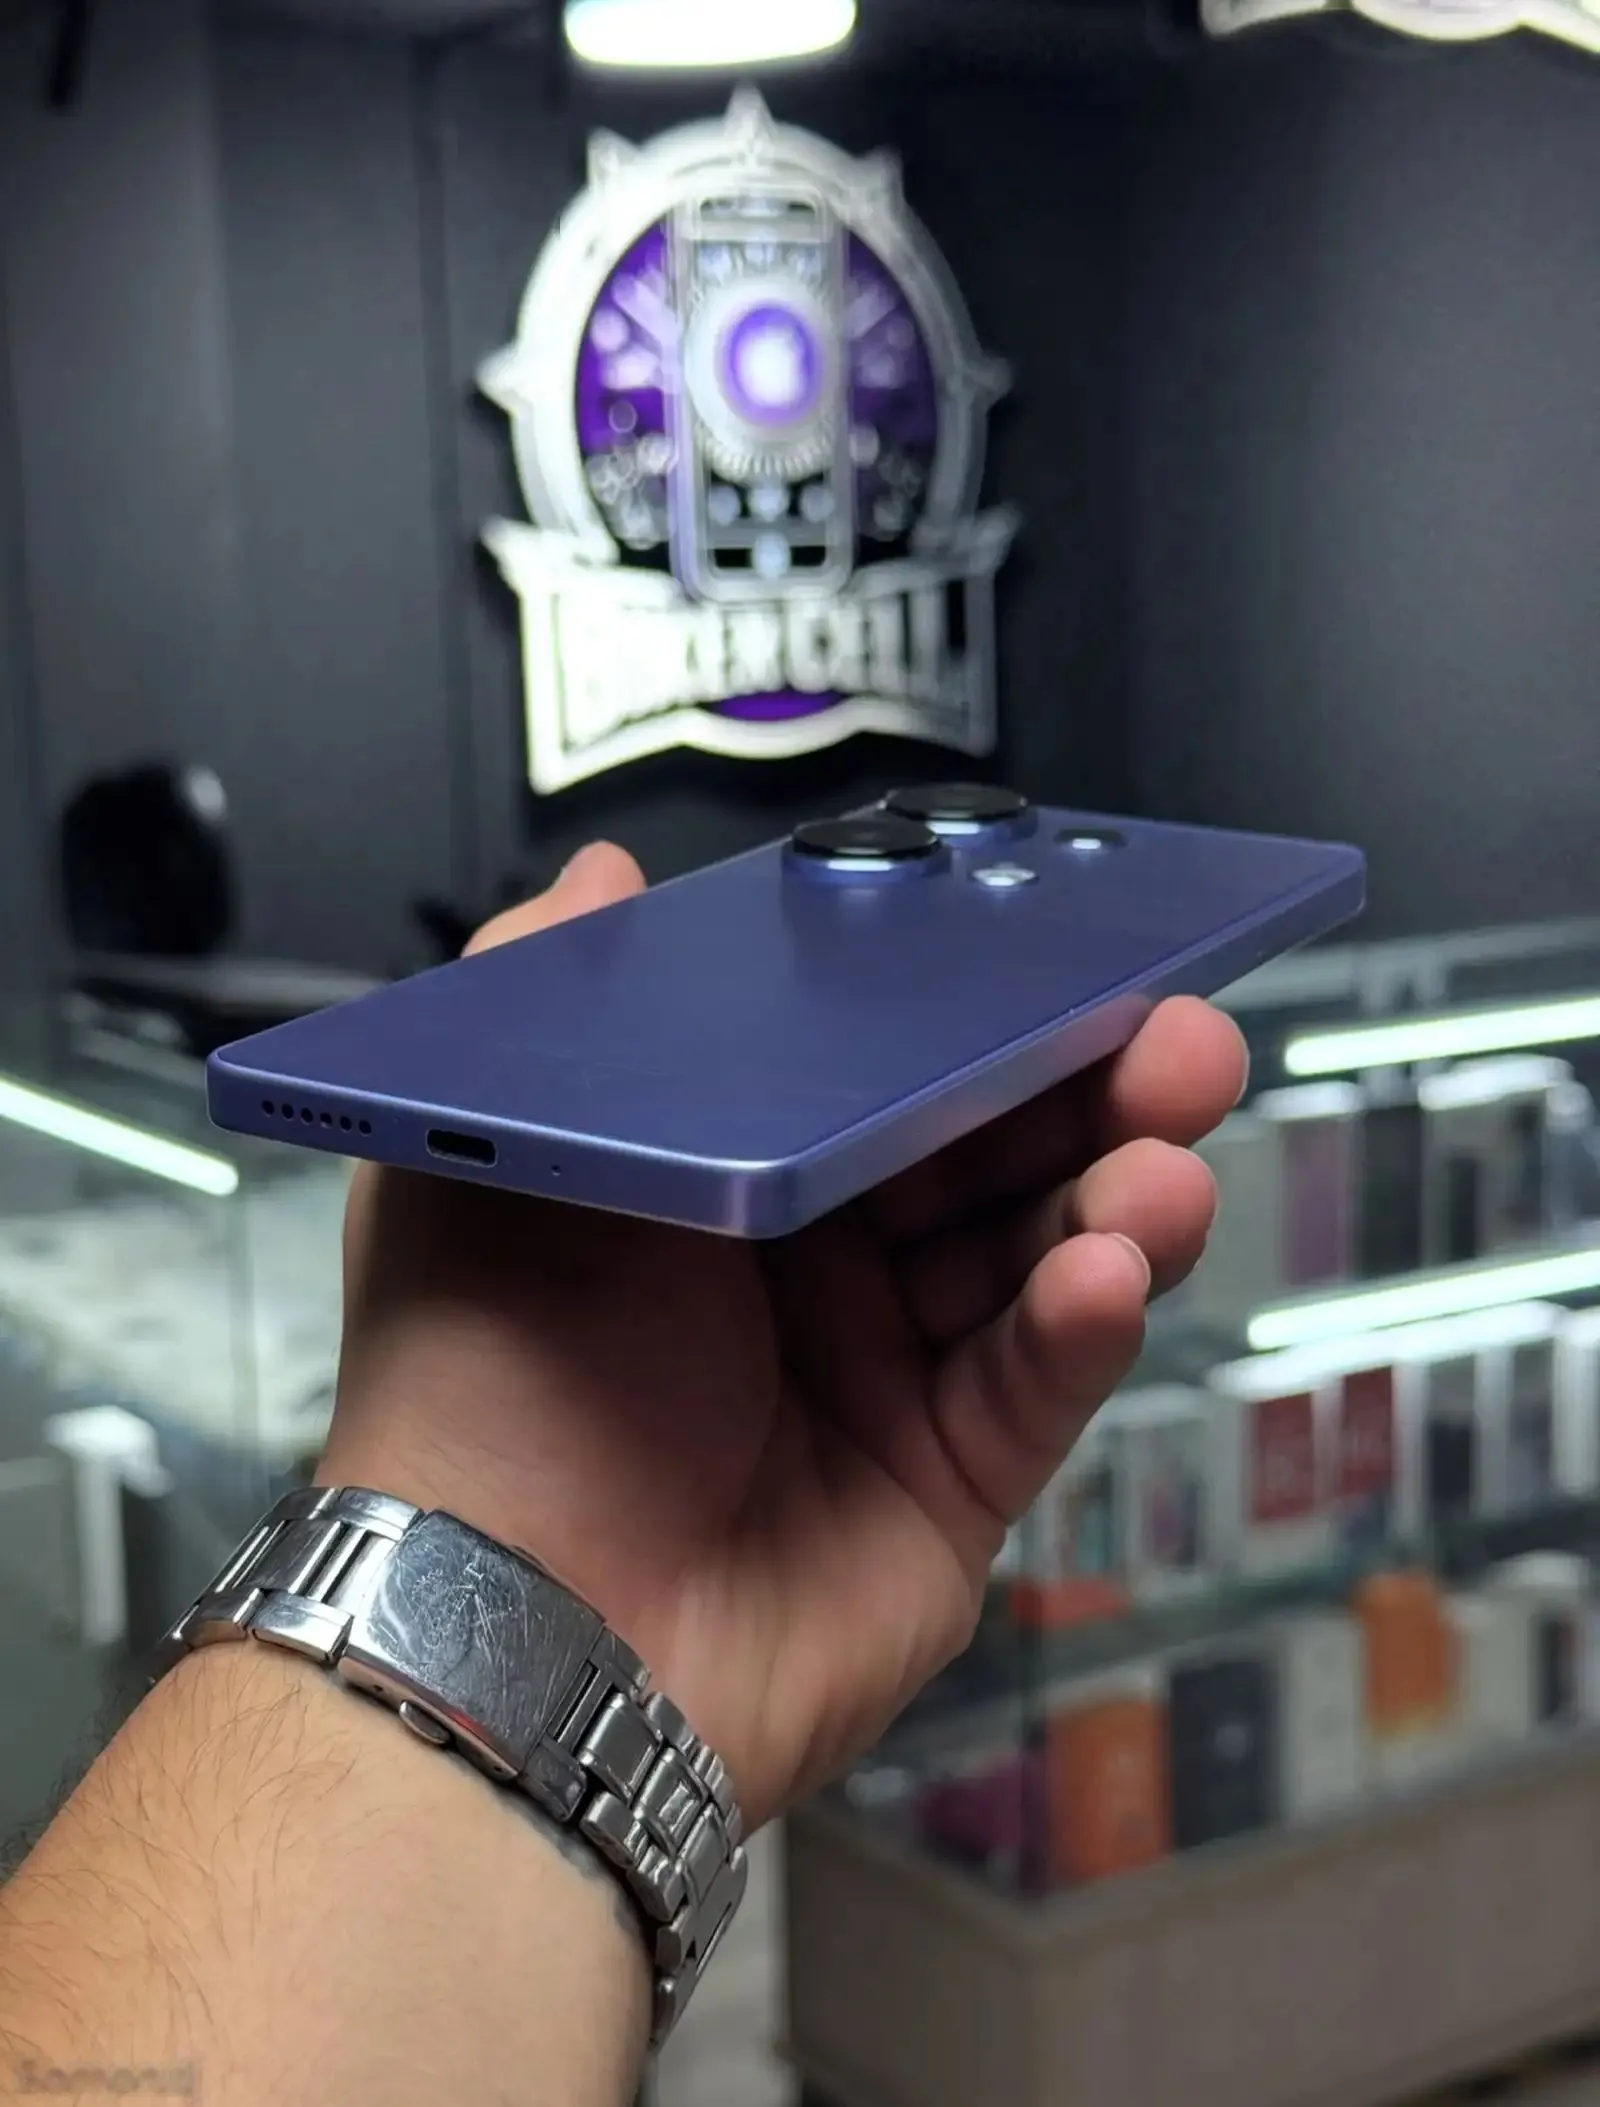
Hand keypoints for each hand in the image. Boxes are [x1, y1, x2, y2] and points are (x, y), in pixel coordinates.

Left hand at [322, 841, 1246, 1830]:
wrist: (514, 1640)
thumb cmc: (485, 1385)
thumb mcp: (485, 1160)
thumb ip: (545, 1001)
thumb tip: (602, 880)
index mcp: (720, 1180)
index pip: (874, 1072)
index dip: (967, 1015)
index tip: (1059, 953)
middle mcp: (808, 1269)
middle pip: (979, 1156)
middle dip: (1084, 1091)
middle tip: (1179, 1041)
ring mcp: (882, 1378)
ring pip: (1029, 1261)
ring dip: (1109, 1201)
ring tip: (1162, 1163)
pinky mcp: (944, 1485)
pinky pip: (1031, 1385)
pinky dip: (1076, 1326)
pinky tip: (1100, 1276)